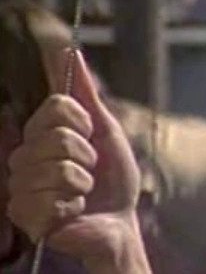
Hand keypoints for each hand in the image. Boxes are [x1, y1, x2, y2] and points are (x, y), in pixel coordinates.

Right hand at [5, 49, 142, 267]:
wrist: (118, 225)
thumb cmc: (113, 181)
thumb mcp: (106, 132)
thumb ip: (86, 94)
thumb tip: (68, 49)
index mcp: (41, 134)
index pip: (56, 107)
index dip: (83, 123)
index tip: (92, 140)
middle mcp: (24, 156)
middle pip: (56, 137)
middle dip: (86, 157)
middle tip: (90, 173)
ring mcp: (19, 184)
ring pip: (54, 169)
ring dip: (81, 184)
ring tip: (81, 194)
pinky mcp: (22, 213)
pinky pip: (46, 198)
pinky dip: (69, 206)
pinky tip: (69, 212)